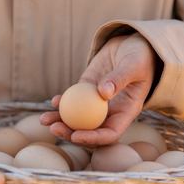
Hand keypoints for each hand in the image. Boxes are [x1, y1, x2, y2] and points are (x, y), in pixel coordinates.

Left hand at [41, 33, 155, 145]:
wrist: (134, 45)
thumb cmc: (140, 56)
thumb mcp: (134, 65)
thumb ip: (120, 78)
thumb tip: (103, 93)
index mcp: (126, 113)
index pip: (110, 134)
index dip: (93, 138)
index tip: (76, 135)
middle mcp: (111, 113)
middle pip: (89, 131)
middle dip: (69, 133)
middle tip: (54, 128)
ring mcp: (96, 103)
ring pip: (77, 118)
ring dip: (60, 121)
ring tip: (43, 119)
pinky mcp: (86, 91)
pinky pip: (73, 101)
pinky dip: (61, 103)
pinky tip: (53, 101)